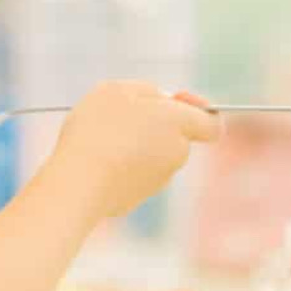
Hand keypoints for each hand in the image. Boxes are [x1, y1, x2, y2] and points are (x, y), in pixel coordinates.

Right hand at [50, 81, 218, 216]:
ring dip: (132, 146)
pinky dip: (118, 167)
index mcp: (179, 123)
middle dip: (153, 126)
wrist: (79, 181)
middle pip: (175, 137)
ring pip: (151, 156)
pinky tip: (94, 162)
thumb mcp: (119, 90)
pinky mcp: (135, 200)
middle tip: (119, 117)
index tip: (175, 100)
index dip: (198, 111)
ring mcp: (158, 181)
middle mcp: (177, 154)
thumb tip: (162, 102)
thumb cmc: (99, 128)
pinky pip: (131, 176)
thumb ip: (147, 91)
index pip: (211, 124)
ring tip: (100, 139)